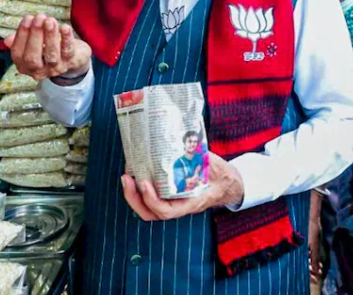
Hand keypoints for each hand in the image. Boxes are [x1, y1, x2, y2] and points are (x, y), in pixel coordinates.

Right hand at [5, 14, 91, 82]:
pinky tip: (65, 27)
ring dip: (49, 35)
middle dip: (35, 36)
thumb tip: (7, 40)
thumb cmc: (47, 47)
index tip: (27, 18)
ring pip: (51, 54)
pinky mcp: (70, 62)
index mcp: (24, 66)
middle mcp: (38, 71)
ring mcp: (55, 68)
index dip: (21, 35)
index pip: (18, 53)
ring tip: (49, 20)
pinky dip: (66, 38)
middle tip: (38, 18)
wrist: (74, 57)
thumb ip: (20, 41)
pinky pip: (68, 51)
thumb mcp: (31, 44)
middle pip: (33, 57)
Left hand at [122, 152, 243, 220]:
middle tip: (126, 178)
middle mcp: (178, 206)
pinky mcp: (167, 195)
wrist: (226, 183)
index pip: (166, 211)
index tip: (144, 182)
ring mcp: (171, 202)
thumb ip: (200, 156)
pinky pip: (150, 196)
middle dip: (133, 197)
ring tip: (127, 174)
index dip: (152, 199)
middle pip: (149, 212)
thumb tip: (188, 140)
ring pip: (146, 207)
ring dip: (133, 193)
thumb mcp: (213, 166)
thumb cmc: (220, 176)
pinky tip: (136, 170)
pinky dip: (139, 186)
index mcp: (190, 203)